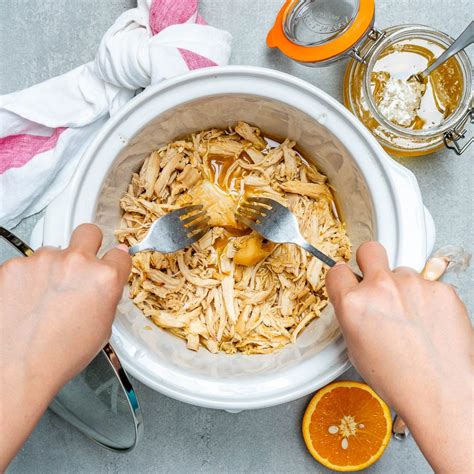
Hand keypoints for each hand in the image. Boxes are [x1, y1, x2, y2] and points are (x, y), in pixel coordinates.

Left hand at [0, 224, 130, 469]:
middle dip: (89, 243)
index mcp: (105, 278)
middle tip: (80, 264)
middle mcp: (76, 262)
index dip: (115, 262)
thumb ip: (107, 295)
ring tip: (43, 298)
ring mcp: (42, 260)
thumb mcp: (102, 328)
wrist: (14, 370)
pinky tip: (24, 301)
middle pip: (89, 232)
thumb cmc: (58, 356)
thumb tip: (108, 278)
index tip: (109, 265)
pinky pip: (25, 265)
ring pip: (53, 252)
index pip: (120, 254)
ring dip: (51, 268)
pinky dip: (26, 279)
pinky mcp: (14, 265)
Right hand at [326, 241, 472, 472]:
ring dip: (404, 288)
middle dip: (369, 260)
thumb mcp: (356, 349)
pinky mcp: (441, 288)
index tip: (348, 282)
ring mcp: (413, 285)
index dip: (343, 278)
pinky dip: (428, 299)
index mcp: (353, 303)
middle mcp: (381, 287)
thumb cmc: (401, 381)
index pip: (338, 270)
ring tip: (412, 318)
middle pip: (369, 250)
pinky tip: (429, 322)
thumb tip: (356, 303)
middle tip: (377, 279)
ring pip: (402, 271)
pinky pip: (429, 284)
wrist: (443, 394)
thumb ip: (352, 315)